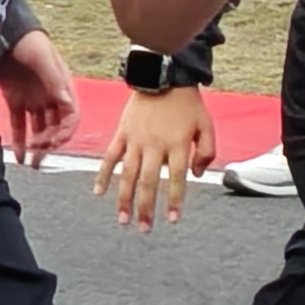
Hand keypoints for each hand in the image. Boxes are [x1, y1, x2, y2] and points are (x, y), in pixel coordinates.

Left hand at [0, 27, 81, 168]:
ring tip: (32, 163)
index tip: (54, 142)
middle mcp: (50, 95)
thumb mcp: (43, 57)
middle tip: (40, 154)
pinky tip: (19, 155)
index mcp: (62, 86)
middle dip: (51, 142)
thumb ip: (55, 80)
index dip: (66, 132)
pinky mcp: (14, 99)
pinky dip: (19, 141)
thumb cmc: (27, 39)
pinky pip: (19, 124)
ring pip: (38, 129)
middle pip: (56, 126)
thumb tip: (67, 103)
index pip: (71, 116)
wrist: (1, 30)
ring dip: (37, 146)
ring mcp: (32, 98)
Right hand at [96, 86, 215, 230]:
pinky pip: (110, 157)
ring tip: (123, 219)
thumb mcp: (206, 125)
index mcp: (176, 144)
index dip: (174, 200)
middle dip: (146, 208)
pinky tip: (98, 193)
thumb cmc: (187, 103)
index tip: (172, 220)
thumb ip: (206, 152)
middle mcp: (154, 145)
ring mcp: (135, 140)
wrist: (163, 75)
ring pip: (127, 175)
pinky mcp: (122, 133)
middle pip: (148, 182)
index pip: (176, 179)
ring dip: (124, 199)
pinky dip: (103, 175)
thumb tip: (197, 175)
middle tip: (144, 229)